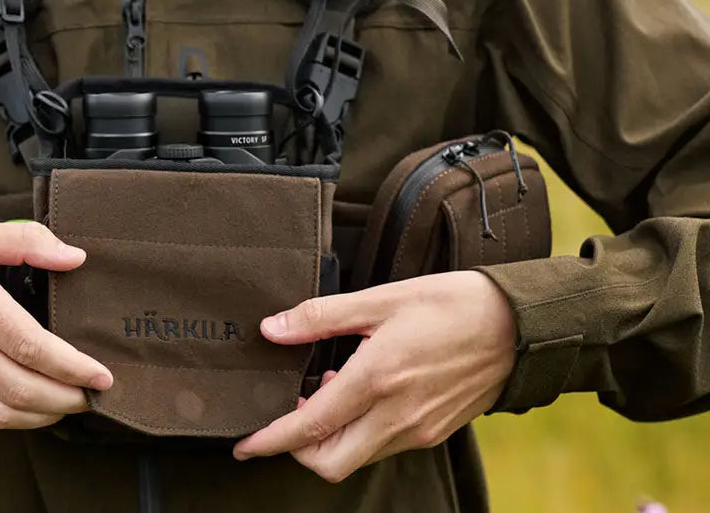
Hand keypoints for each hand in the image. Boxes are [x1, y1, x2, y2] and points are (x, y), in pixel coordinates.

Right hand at [0, 218, 113, 429]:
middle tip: (95, 393)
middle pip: (20, 388)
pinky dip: (11, 417)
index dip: (71, 366)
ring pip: (0, 410)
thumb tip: (73, 256)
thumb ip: (24, 240)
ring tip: (72, 402)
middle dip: (66, 398)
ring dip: (43, 415)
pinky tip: (32, 406)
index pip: (29, 345)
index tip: (101, 373)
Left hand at [232, 271, 516, 481]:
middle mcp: (397, 415)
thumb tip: (271, 328)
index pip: (310, 425)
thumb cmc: (449, 303)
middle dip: (297, 448)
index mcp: (377, 378)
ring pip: (357, 456)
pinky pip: (383, 446)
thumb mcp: (381, 299)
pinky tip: (358, 391)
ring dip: (329, 437)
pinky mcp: (434, 432)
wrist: (517, 326)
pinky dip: (359, 430)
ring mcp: (418, 430)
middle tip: (283, 413)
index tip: (244, 445)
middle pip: (329, 461)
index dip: (271, 440)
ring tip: (323, 388)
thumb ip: (321, 316)